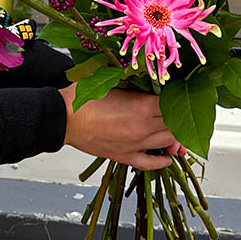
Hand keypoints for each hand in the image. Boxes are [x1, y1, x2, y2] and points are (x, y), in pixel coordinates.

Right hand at [59, 83, 179, 170]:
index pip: (172, 103)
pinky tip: (167, 158)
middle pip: (174, 125)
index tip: (176, 92)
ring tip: (175, 131)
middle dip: (178, 117)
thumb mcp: (110, 79)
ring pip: (166, 143)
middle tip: (178, 110)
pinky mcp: (124, 156)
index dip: (176, 96)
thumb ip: (132, 79)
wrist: (62, 117)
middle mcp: (142, 127)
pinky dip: (161, 161)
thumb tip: (147, 76)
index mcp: (141, 106)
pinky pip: (149, 163)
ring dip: (173, 137)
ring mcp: (135, 144)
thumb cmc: (81, 97)